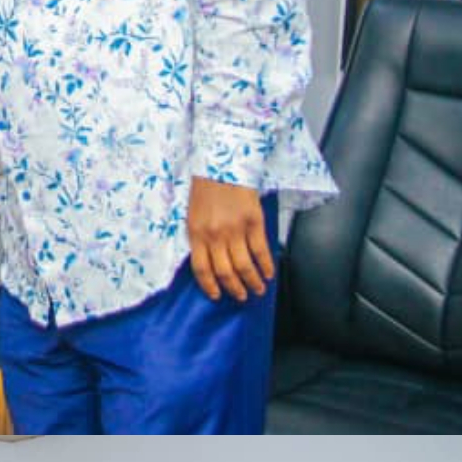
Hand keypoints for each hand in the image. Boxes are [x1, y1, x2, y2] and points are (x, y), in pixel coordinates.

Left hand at [186, 177, 273, 301]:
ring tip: (257, 290)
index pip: (201, 269)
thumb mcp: (193, 214)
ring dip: (252, 282)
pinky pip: (261, 250)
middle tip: (241, 297)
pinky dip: (265, 265)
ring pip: (244, 265)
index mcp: (196, 233)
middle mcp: (215, 235)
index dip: (209, 286)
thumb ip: (199, 237)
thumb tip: (209, 260)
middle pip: (224, 271)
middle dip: (234, 288)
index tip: (216, 296)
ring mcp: (235, 229)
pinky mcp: (254, 222)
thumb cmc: (206, 188)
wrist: (224, 164)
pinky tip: (269, 274)